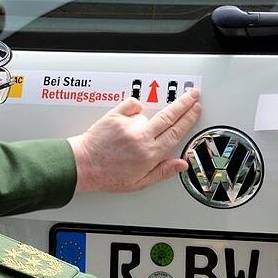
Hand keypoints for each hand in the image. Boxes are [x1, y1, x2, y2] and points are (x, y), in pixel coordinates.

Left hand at [68, 89, 201, 192]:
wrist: (81, 165)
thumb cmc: (107, 176)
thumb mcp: (139, 183)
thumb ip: (163, 172)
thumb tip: (181, 164)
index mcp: (150, 154)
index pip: (176, 132)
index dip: (188, 119)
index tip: (196, 110)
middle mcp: (141, 138)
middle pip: (169, 116)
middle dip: (184, 103)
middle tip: (193, 95)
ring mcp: (128, 126)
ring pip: (147, 115)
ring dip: (144, 121)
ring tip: (130, 136)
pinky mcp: (115, 116)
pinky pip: (132, 105)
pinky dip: (132, 109)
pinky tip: (127, 119)